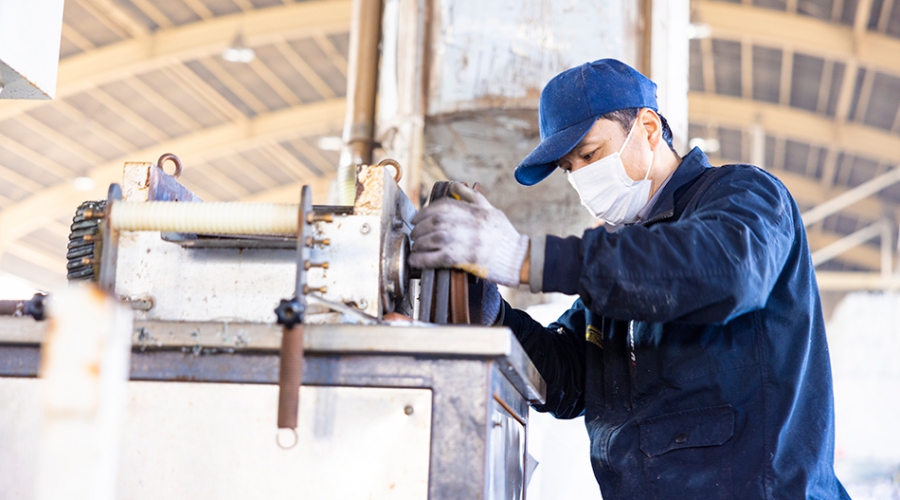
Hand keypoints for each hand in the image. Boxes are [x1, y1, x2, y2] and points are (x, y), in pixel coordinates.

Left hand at [410, 182, 528, 287]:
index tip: (416, 219)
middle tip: (414, 235)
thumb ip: (471, 196)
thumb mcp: (491, 210)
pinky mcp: (466, 259)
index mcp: (475, 211)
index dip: (425, 212)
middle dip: (419, 228)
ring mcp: (467, 241)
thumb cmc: (504, 235)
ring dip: (419, 243)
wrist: (519, 259)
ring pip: (433, 238)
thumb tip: (454, 185)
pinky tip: (416, 260)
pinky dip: (423, 259)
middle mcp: (470, 224)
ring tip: (416, 247)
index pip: (442, 206)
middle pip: (435, 221)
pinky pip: (437, 257)